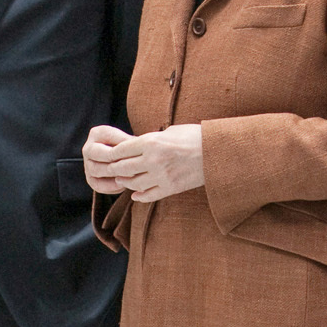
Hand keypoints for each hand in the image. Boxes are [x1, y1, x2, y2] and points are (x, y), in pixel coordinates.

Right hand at [83, 125, 135, 194]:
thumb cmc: (129, 147)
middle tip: (132, 166)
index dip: (124, 146)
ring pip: (96, 170)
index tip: (138, 152)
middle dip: (115, 160)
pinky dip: (111, 186)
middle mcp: (88, 148)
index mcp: (98, 133)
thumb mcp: (130, 140)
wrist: (122, 160)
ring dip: (113, 173)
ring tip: (130, 176)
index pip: (109, 137)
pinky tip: (124, 185)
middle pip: (98, 153)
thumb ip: (132, 143)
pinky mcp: (91, 179)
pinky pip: (98, 185)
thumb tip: (139, 147)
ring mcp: (87, 164)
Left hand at [85, 123, 203, 203]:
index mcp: (152, 142)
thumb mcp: (171, 131)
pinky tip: (135, 194)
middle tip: (111, 170)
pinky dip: (139, 196)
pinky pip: (148, 195)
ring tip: (122, 180)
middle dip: (114, 169)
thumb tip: (140, 145)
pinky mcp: (170, 188)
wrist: (217, 152)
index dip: (112, 154)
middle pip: (123, 168)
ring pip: (133, 183)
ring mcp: (161, 176)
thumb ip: (153, 139)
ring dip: (125, 182)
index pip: (121, 150)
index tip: (109, 155)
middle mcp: (153, 160)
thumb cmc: (195, 137)